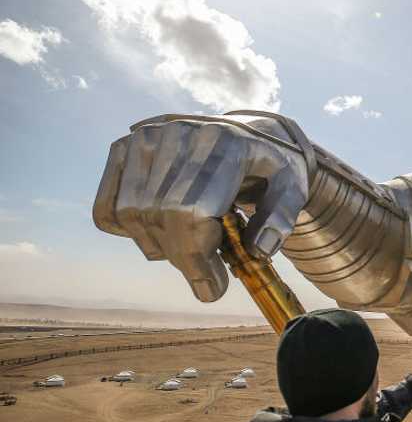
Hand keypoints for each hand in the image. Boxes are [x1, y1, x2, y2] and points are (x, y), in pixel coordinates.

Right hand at [92, 116, 307, 302]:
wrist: (248, 132)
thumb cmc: (270, 166)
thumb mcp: (293, 188)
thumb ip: (282, 218)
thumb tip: (260, 250)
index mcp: (226, 143)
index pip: (191, 212)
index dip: (197, 259)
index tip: (213, 290)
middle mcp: (180, 133)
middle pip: (161, 217)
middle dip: (183, 258)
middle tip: (207, 274)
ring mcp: (147, 137)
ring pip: (132, 215)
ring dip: (158, 246)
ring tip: (190, 246)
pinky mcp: (126, 146)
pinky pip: (108, 207)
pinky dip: (126, 231)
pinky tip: (160, 230)